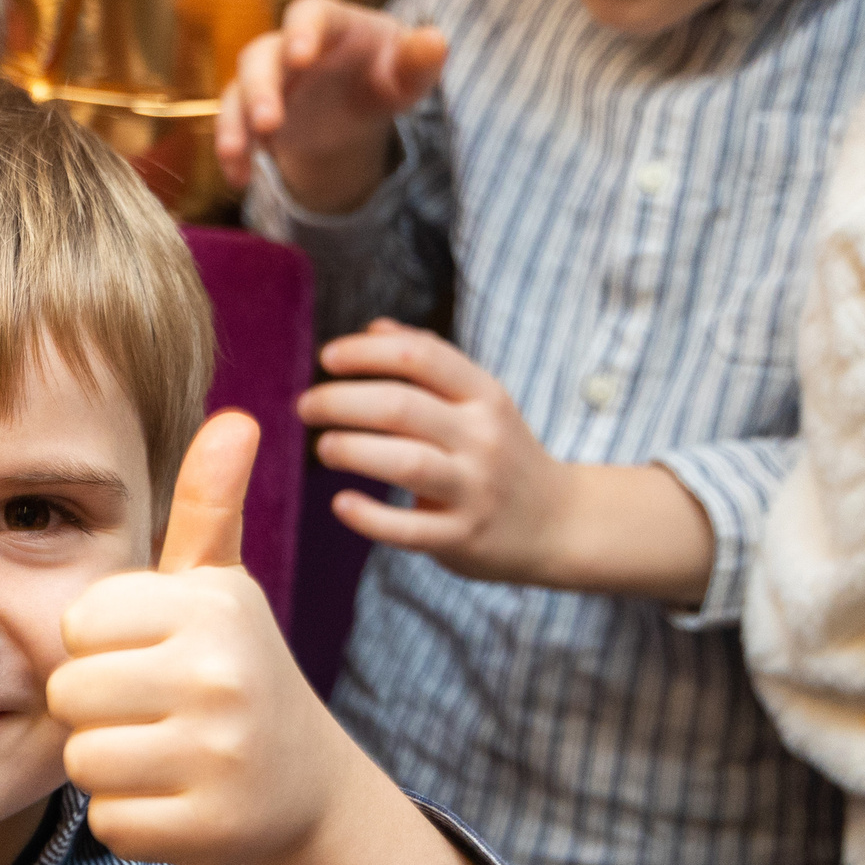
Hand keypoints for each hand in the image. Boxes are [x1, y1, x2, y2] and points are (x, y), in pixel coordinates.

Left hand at [52, 413, 359, 864]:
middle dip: (99, 709)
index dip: (101, 645)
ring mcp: (221, 756)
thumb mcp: (220, 587)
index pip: (78, 623)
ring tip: (168, 753)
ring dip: (112, 766)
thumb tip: (236, 418)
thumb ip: (209, 505)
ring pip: (83, 761)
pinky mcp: (213, 830)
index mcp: (212, 605)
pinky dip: (134, 821)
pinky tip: (180, 800)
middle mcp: (221, 674)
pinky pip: (110, 825)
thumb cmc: (234, 670)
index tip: (152, 654)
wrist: (305, 784)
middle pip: (68, 694)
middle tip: (157, 711)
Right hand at [216, 0, 446, 212]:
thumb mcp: (409, 72)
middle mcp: (288, 46)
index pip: (310, 12)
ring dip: (235, 122)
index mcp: (331, 23)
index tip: (301, 57)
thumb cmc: (386, 76)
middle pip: (261, 55)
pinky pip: (233, 126)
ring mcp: (266, 79)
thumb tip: (435, 42)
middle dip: (261, 88)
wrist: (355, 106)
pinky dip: (233, 153)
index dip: (302, 31)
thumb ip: (420, 60)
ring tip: (239, 154)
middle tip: (270, 122)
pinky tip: (240, 179)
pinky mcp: (250, 111)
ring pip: (237, 90)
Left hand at [297, 320, 569, 584]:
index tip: (326, 359)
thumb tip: (374, 328)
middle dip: (340, 402)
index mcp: (484, 396)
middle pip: (401, 407)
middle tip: (306, 406)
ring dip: (351, 450)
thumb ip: (430, 364)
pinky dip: (368, 516)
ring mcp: (475, 489)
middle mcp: (483, 437)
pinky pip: (407, 528)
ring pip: (405, 462)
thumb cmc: (501, 453)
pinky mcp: (462, 536)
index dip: (366, 353)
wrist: (557, 523)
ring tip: (324, 447)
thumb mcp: (480, 401)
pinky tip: (341, 503)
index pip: (421, 356)